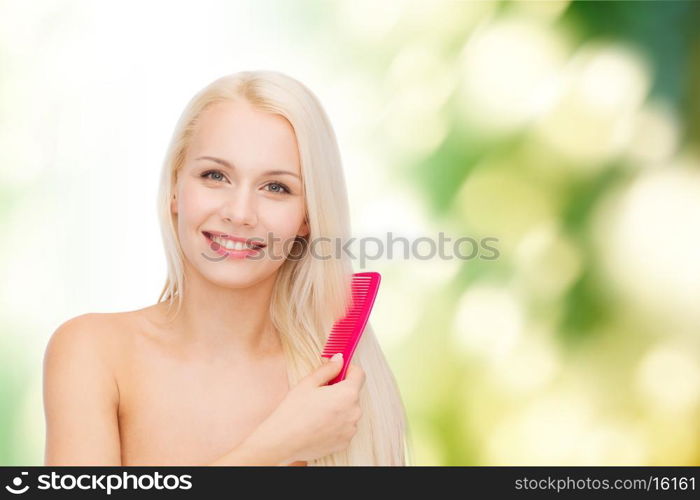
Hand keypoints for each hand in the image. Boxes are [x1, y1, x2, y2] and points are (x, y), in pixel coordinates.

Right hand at [242, 353, 365, 463]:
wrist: (283, 441)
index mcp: (347, 394)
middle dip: (340, 390)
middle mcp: (354, 412)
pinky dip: (336, 424)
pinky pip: (344, 426)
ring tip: (317, 412)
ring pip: (348, 411)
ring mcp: (350, 429)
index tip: (338, 372)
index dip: (348, 369)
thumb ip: (328, 369)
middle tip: (320, 394)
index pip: (359, 374)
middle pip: (353, 393)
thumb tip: (339, 359)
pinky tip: (318, 424)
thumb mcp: (308, 383)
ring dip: (339, 408)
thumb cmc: (293, 412)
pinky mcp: (345, 442)